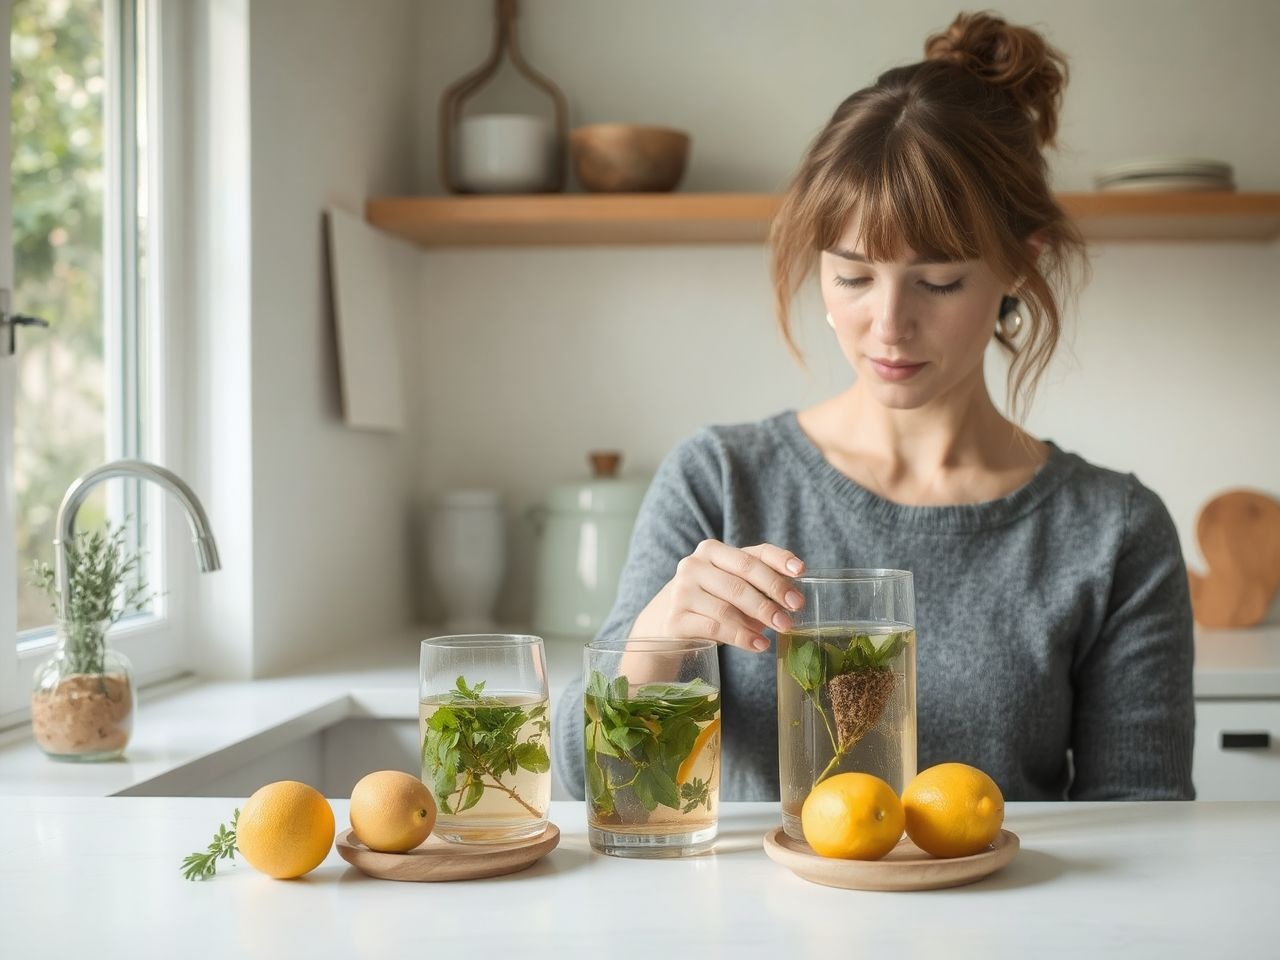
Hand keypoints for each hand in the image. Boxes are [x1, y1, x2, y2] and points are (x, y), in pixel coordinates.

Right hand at [631, 540, 805, 652]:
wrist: (665, 622)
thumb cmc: (710, 601)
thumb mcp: (733, 586)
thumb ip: (759, 585)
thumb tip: (792, 598)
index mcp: (712, 550)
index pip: (752, 552)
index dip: (779, 560)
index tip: (801, 572)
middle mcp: (694, 565)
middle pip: (742, 577)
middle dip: (772, 595)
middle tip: (793, 613)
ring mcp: (681, 591)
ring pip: (729, 605)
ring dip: (759, 620)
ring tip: (779, 631)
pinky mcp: (676, 618)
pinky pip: (716, 628)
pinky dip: (742, 637)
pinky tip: (758, 644)